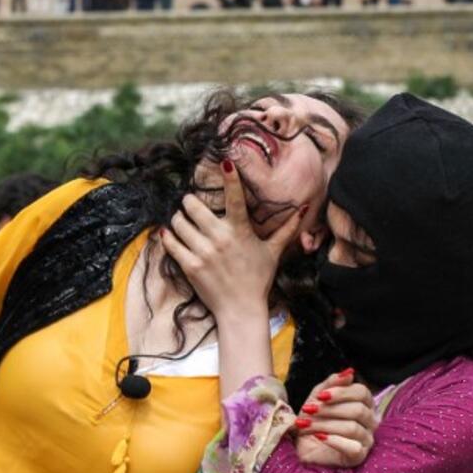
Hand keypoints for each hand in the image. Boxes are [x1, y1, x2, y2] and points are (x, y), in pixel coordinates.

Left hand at [160, 160, 304, 321]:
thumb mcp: (272, 252)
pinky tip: (171, 234)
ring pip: (178, 221)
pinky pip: (170, 243)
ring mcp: (203, 252)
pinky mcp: (190, 266)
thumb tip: (304, 208)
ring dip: (177, 218)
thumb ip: (286, 229)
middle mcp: (220, 238)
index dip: (230, 178)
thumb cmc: (257, 279)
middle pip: (193, 205)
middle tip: (190, 205)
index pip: (235, 197)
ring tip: (182, 221)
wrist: (241, 310)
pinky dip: (168, 236)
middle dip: (189, 202)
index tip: (225, 162)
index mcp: (240, 231)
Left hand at [294, 369, 376, 467]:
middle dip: (329, 410)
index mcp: (364, 404)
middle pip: (358, 410)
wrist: (303, 446)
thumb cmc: (314, 420)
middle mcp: (370, 421)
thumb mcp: (318, 397)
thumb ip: (332, 384)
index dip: (342, 392)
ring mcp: (367, 440)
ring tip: (306, 425)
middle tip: (308, 411)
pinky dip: (334, 441)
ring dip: (325, 425)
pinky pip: (353, 448)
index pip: (362, 392)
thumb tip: (350, 372)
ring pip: (352, 428)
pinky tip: (320, 437)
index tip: (320, 396)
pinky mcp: (359, 456)